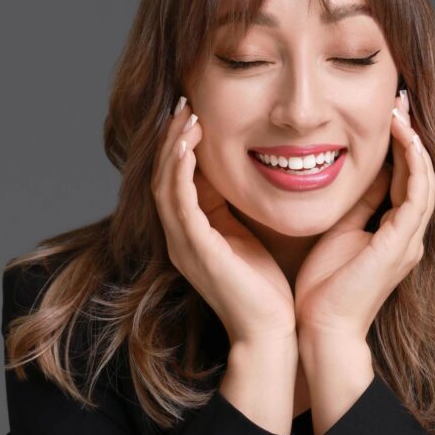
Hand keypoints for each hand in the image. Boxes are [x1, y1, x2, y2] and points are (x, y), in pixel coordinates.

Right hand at [151, 96, 296, 346]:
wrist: (271, 332)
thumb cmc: (267, 288)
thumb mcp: (250, 235)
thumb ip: (239, 206)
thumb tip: (250, 169)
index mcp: (193, 233)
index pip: (176, 179)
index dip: (180, 144)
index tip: (193, 111)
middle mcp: (181, 237)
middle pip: (162, 175)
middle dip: (171, 137)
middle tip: (183, 102)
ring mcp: (184, 244)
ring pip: (164, 183)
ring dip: (172, 146)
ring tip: (185, 115)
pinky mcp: (195, 249)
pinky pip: (178, 201)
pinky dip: (179, 170)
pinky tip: (188, 145)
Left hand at [293, 90, 434, 342]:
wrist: (321, 328)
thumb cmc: (324, 288)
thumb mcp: (341, 232)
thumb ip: (359, 206)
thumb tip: (365, 175)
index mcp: (395, 234)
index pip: (407, 180)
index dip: (402, 146)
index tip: (391, 114)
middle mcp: (409, 236)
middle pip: (422, 175)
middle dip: (413, 136)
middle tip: (401, 101)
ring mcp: (409, 241)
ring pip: (425, 181)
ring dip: (415, 144)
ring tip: (401, 112)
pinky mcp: (401, 244)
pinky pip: (417, 196)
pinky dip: (415, 164)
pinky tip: (406, 138)